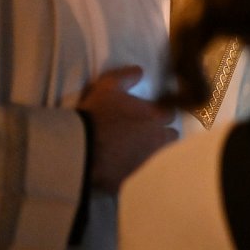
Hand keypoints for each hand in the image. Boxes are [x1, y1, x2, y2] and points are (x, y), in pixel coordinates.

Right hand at [77, 65, 177, 192]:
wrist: (78, 147)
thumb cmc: (96, 113)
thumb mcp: (108, 86)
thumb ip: (126, 76)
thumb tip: (140, 71)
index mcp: (155, 117)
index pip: (171, 114)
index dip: (160, 113)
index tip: (150, 113)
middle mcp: (157, 139)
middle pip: (170, 136)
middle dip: (161, 133)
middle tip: (143, 131)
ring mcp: (146, 160)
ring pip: (157, 155)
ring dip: (148, 150)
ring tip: (130, 148)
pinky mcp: (132, 178)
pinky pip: (136, 173)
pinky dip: (130, 169)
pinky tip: (119, 165)